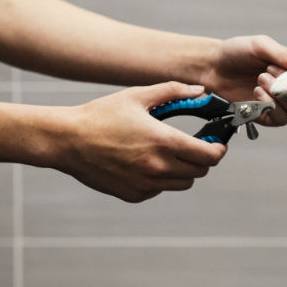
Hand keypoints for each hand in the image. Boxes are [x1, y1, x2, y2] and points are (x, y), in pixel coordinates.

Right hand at [54, 82, 225, 201]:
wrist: (67, 140)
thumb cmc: (101, 115)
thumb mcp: (138, 96)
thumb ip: (173, 91)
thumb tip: (200, 92)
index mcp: (164, 142)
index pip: (209, 156)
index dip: (218, 150)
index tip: (217, 143)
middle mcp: (158, 167)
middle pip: (200, 172)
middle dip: (202, 159)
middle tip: (195, 145)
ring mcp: (146, 184)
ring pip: (182, 183)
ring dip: (184, 170)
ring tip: (169, 152)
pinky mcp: (134, 194)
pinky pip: (159, 189)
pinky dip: (161, 179)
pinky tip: (146, 162)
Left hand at [201, 35, 286, 125]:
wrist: (211, 67)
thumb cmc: (237, 52)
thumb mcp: (261, 46)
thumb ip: (285, 54)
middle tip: (271, 70)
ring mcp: (281, 103)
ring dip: (281, 96)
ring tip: (260, 79)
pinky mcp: (267, 117)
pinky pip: (281, 119)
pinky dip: (271, 107)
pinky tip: (256, 94)